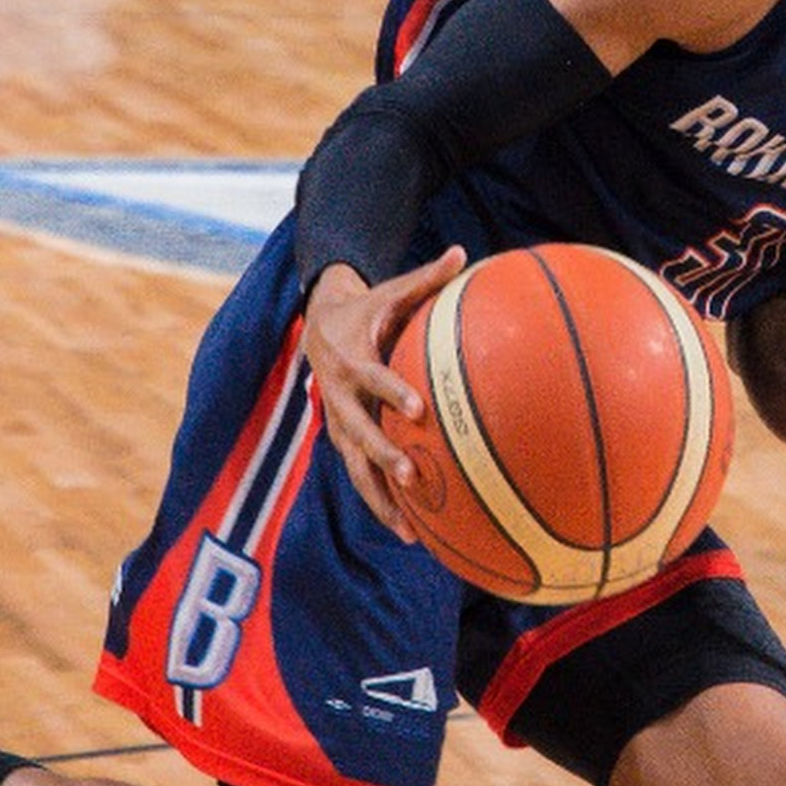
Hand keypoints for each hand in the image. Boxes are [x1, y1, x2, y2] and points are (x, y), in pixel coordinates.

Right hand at [297, 249, 467, 533]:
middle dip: (383, 455)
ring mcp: (337, 421)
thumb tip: (465, 252)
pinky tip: (411, 532)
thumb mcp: (392, 290)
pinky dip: (381, 503)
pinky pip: (360, 475)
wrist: (319, 322)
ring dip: (379, 497)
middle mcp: (338, 395)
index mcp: (352, 358)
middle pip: (357, 431)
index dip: (392, 391)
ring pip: (353, 466)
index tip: (418, 408)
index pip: (372, 376)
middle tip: (414, 477)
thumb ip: (427, 276)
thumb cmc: (369, 306)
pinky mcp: (342, 438)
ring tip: (409, 530)